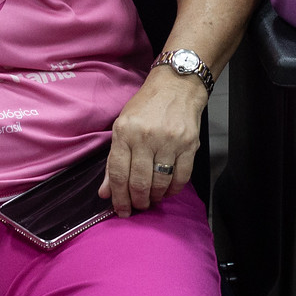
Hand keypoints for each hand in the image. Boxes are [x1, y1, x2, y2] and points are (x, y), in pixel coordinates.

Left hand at [102, 65, 205, 214]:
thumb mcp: (122, 126)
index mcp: (125, 132)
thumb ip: (113, 161)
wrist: (177, 86)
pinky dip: (174, 189)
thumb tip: (105, 192)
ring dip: (155, 197)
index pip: (118, 173)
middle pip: (140, 182)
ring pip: (161, 182)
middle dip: (138, 201)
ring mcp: (169, 141)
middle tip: (138, 206)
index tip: (121, 210)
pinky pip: (182, 177)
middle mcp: (146, 137)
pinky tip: (168, 190)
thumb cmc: (147, 106)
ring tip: (152, 198)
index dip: (118, 197)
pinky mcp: (189, 144)